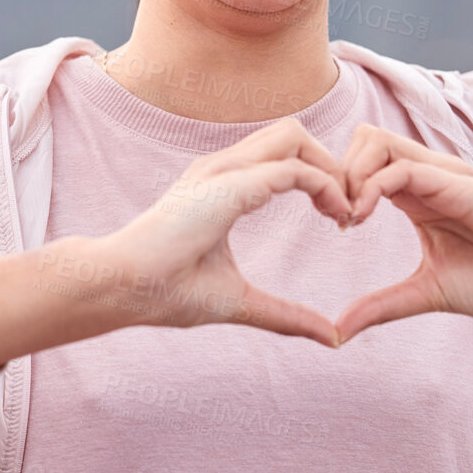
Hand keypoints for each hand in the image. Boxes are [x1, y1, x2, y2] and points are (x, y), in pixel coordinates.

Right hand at [94, 117, 353, 346]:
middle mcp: (222, 168)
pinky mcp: (229, 186)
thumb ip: (285, 314)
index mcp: (222, 185)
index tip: (338, 219)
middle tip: (350, 208)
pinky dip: (323, 184)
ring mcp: (223, 171)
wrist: (123, 288)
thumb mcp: (240, 301)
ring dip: (330, 167)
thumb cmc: (166, 292)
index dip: (319, 178)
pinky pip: (291, 168)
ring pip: (294, 136)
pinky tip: (336, 215)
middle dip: (331, 161)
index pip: (282, 155)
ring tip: (345, 210)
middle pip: (292, 133)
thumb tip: (331, 338)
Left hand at [331, 125, 472, 344]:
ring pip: (377, 141)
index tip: (335, 224)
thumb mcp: (426, 293)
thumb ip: (382, 305)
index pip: (364, 163)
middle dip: (337, 172)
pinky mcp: (459, 184)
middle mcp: (429, 177)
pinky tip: (364, 217)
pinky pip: (402, 168)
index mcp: (418, 196)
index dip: (339, 186)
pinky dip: (372, 187)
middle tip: (337, 216)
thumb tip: (338, 331)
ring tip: (350, 217)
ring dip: (351, 174)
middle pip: (365, 140)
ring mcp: (444, 175)